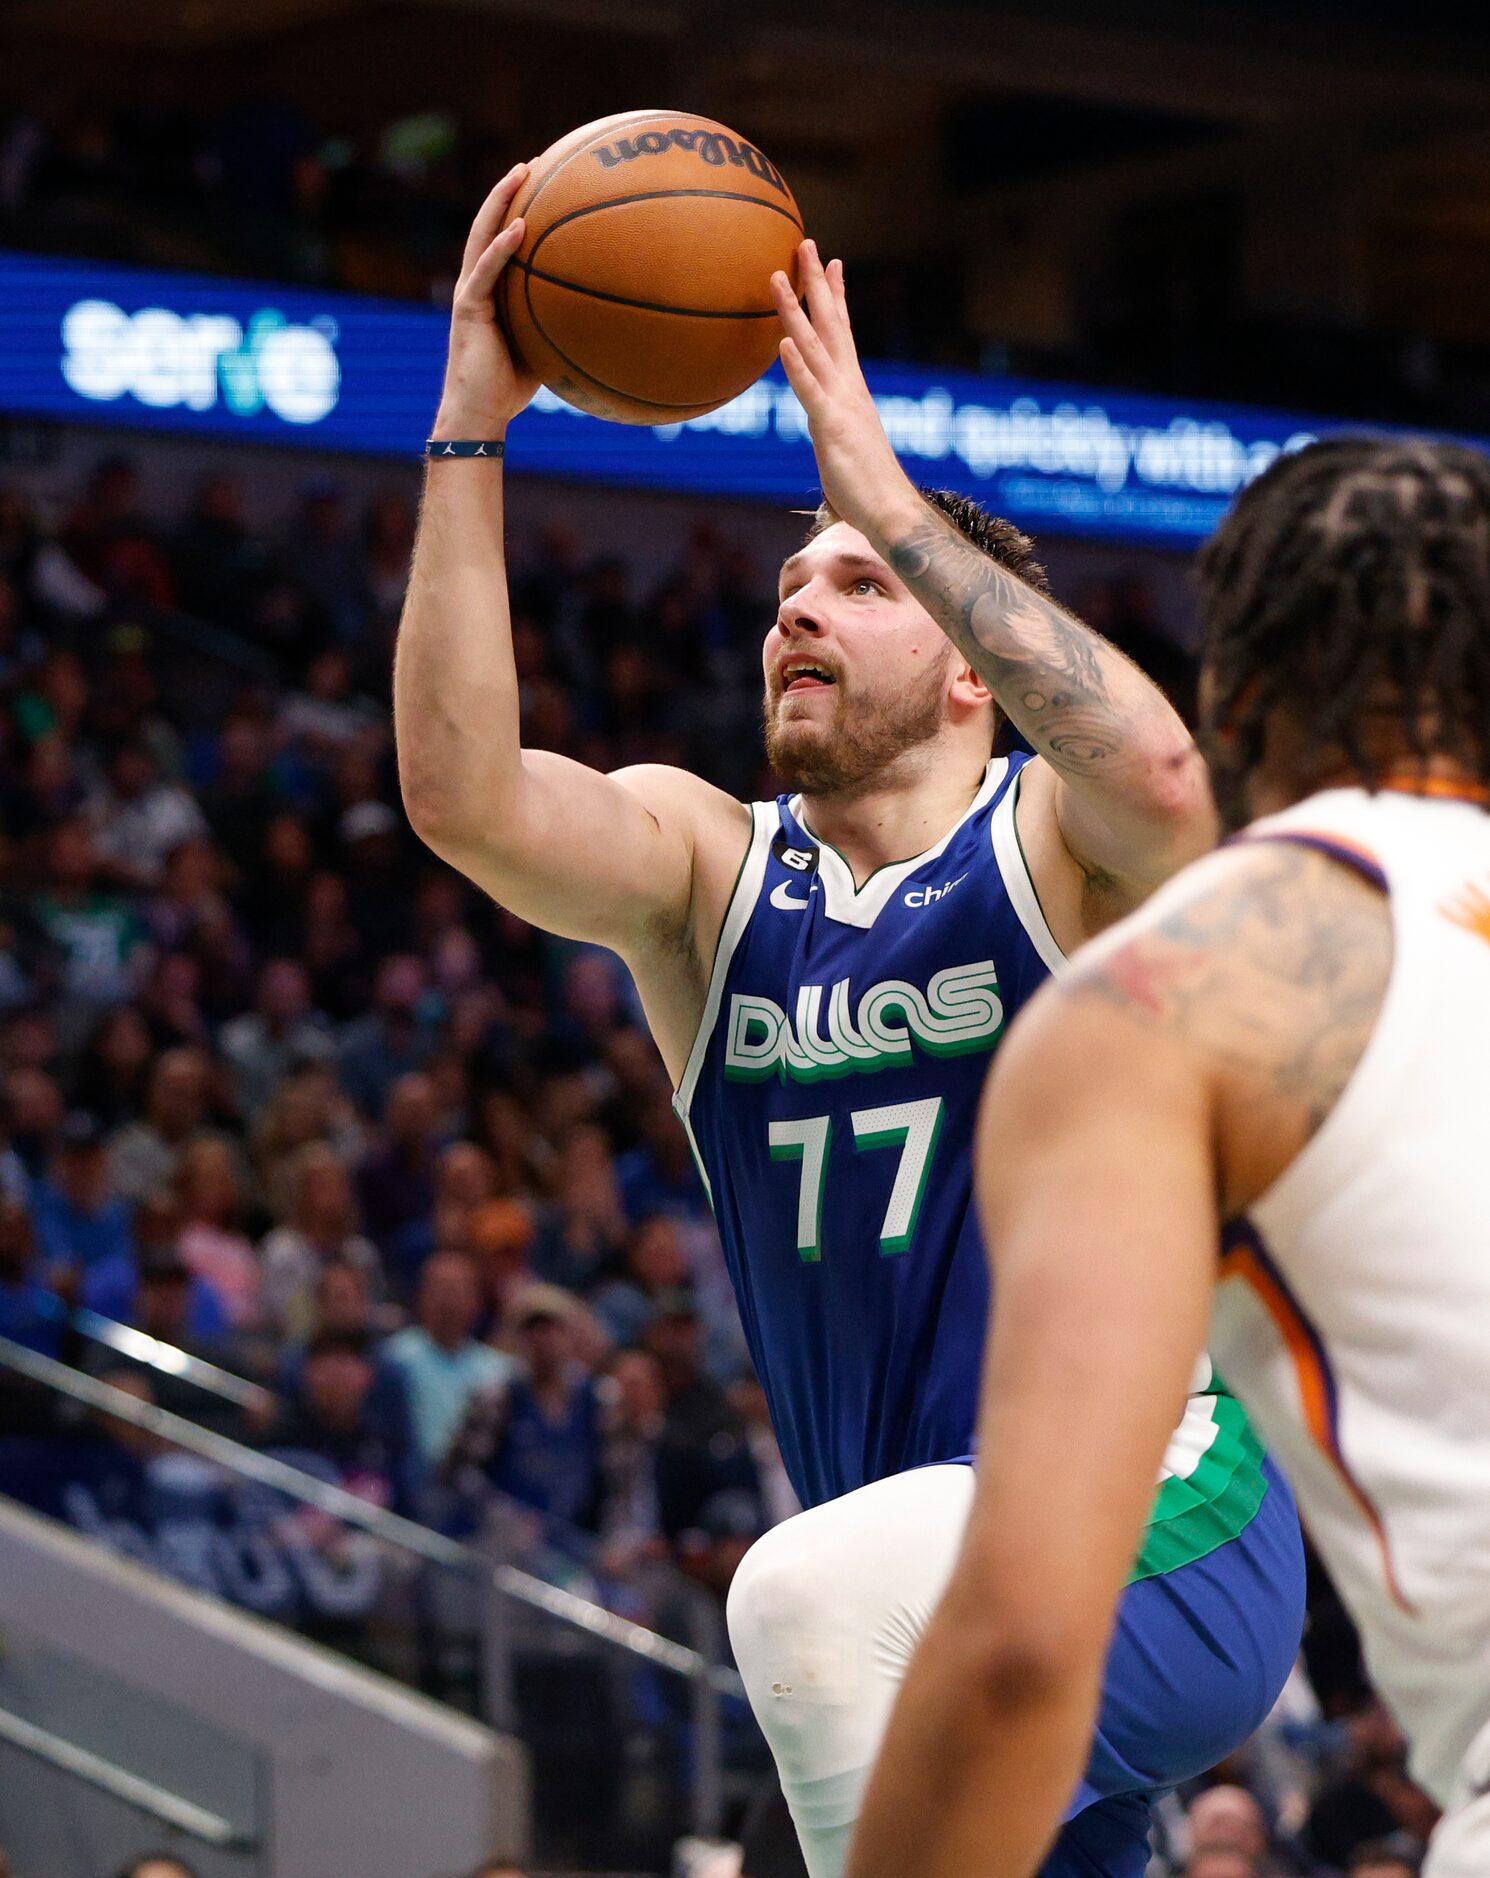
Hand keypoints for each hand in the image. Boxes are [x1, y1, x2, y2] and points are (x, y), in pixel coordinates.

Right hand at [433, 163, 541, 439]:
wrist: (480, 412)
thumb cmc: (511, 386)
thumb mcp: (543, 346)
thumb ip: (561, 322)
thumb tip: (604, 316)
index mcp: (492, 289)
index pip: (502, 238)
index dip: (518, 208)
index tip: (544, 182)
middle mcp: (477, 282)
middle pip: (489, 224)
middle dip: (509, 191)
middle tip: (532, 162)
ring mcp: (469, 293)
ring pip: (482, 235)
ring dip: (500, 201)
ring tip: (522, 172)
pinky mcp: (468, 309)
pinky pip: (485, 271)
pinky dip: (501, 248)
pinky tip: (521, 227)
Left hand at [770, 240, 916, 536]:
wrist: (891, 513)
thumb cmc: (870, 491)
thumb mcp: (846, 452)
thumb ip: (834, 434)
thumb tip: (829, 437)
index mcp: (852, 392)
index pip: (842, 334)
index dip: (836, 297)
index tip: (831, 263)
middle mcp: (849, 389)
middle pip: (830, 325)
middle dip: (817, 283)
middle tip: (805, 243)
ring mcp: (840, 405)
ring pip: (813, 347)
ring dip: (794, 310)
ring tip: (777, 276)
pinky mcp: (831, 428)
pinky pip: (811, 391)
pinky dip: (797, 365)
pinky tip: (784, 342)